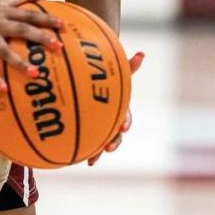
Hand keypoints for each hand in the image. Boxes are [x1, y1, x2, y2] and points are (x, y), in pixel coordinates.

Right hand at [0, 0, 64, 89]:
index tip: (62, 25)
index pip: (29, 15)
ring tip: (35, 73)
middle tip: (58, 46)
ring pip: (5, 51)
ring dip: (20, 62)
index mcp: (5, 13)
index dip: (46, 19)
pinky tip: (4, 89)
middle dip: (39, 37)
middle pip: (21, 30)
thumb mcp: (2, 0)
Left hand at [88, 50, 144, 165]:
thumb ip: (126, 65)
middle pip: (115, 133)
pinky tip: (72, 158)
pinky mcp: (87, 127)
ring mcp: (101, 123)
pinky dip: (81, 149)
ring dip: (97, 152)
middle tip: (108, 148)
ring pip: (101, 141)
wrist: (91, 77)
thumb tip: (143, 53)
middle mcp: (112, 116)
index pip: (126, 115)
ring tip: (91, 161)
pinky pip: (85, 140)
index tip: (123, 127)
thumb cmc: (103, 71)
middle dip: (114, 142)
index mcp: (118, 105)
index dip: (125, 122)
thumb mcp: (111, 68)